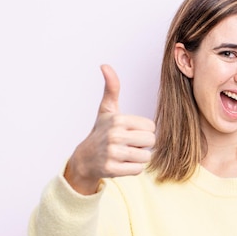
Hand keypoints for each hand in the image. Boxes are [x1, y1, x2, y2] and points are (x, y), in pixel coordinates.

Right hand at [64, 65, 155, 194]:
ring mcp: (112, 153)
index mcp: (118, 119)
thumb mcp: (107, 110)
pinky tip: (121, 163)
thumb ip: (112, 88)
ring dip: (138, 157)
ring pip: (146, 157)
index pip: (151, 127)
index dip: (143, 131)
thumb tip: (105, 65)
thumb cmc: (101, 132)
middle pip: (151, 142)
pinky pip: (138, 170)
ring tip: (125, 154)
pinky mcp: (112, 169)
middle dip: (143, 145)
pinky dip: (133, 169)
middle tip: (128, 144)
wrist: (85, 159)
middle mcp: (115, 135)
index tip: (129, 132)